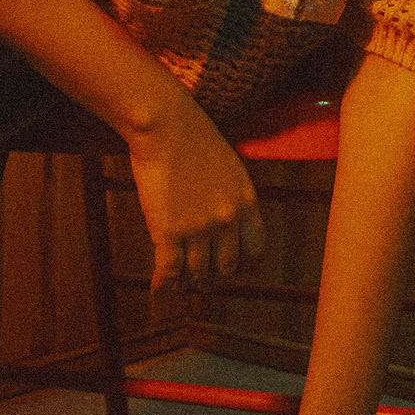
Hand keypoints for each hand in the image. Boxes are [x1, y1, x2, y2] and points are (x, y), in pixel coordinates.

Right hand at [127, 93, 264, 295]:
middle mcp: (227, 221)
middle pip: (226, 264)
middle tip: (203, 275)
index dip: (242, 258)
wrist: (166, 125)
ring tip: (181, 284)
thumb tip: (227, 219)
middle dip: (214, 270)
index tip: (231, 260)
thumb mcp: (229, 166)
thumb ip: (233, 196)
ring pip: (197, 270)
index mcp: (247, 203)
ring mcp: (198, 229)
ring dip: (188, 279)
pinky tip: (159, 290)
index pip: (255, 248)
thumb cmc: (194, 137)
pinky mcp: (168, 232)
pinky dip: (163, 284)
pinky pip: (169, 270)